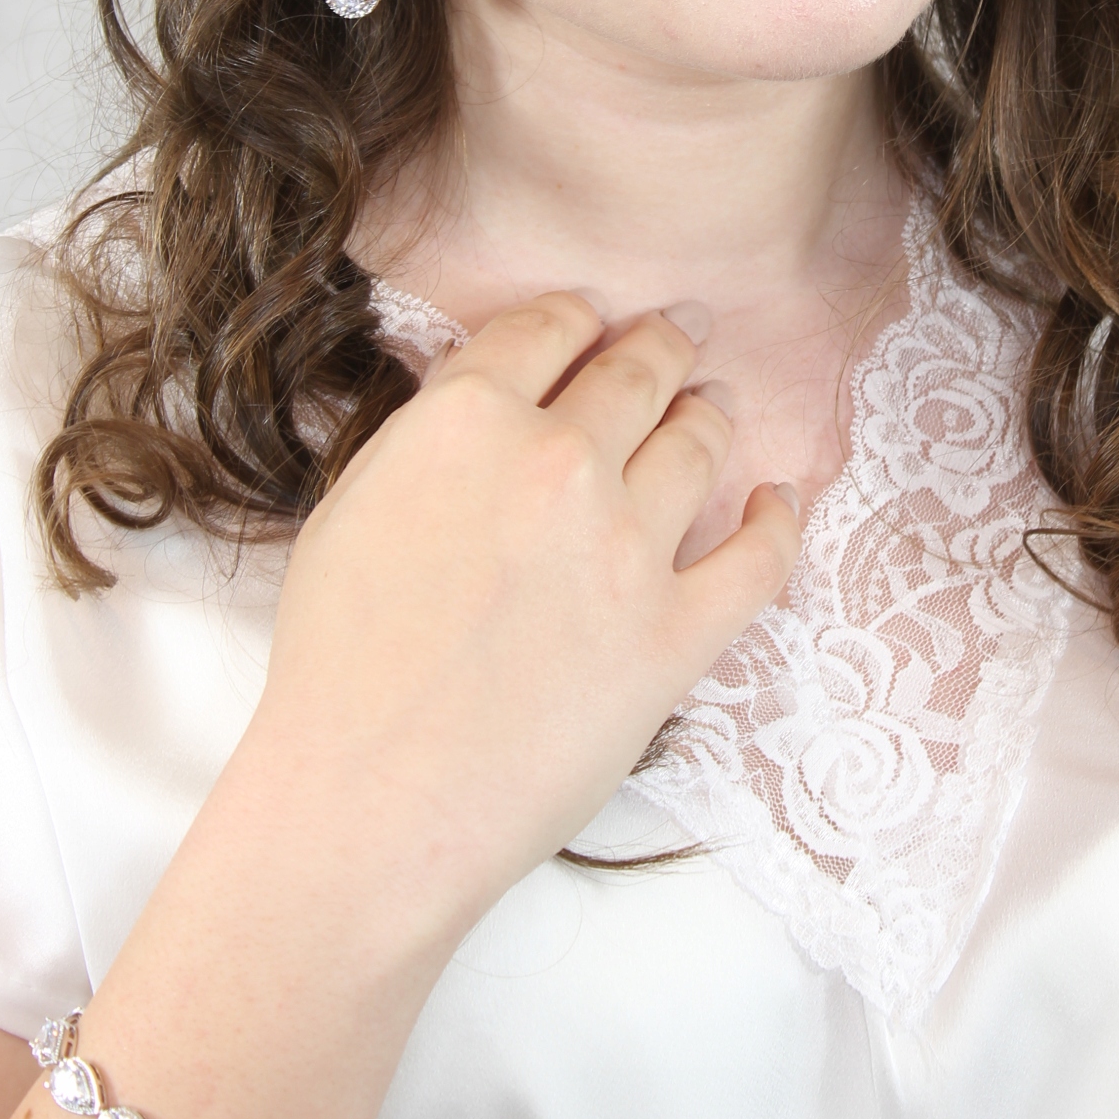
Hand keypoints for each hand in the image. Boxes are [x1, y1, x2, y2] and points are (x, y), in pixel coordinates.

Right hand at [253, 294, 801, 932]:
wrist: (369, 801)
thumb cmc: (339, 668)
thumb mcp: (355, 506)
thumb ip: (431, 437)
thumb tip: (483, 405)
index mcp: (468, 418)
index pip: (548, 327)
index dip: (578, 317)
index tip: (594, 319)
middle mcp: (559, 459)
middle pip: (637, 369)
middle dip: (663, 344)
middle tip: (683, 333)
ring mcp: (629, 545)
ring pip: (698, 442)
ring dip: (710, 415)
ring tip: (717, 408)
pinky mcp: (677, 632)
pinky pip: (759, 556)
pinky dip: (779, 519)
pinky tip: (779, 500)